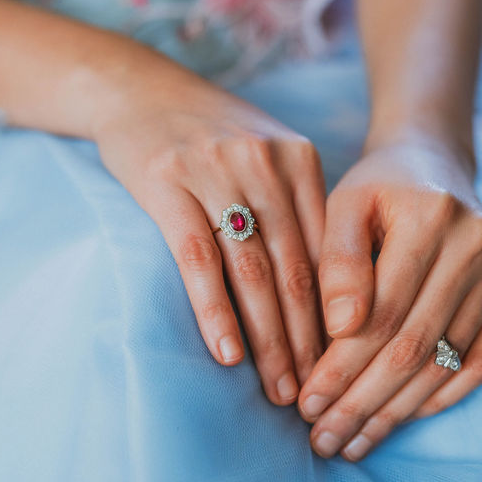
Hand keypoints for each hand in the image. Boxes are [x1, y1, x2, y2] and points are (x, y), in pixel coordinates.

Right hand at [94, 76, 326, 404]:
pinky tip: (227, 354)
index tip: (343, 364)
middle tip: (314, 393)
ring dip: (269, 339)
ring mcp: (216, 170)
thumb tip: (331, 293)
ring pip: (253, 272)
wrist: (138, 88)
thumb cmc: (211, 136)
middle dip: (308, 340)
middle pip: (296, 269)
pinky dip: (214, 311)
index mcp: (300, 161)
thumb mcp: (268, 157)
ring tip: (279, 389)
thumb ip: (300, 211)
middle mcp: (265, 164)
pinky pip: (197, 259)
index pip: (329, 253)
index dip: (339, 315)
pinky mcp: (166, 182)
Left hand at [296, 132, 481, 458]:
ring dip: (394, 413)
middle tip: (323, 439)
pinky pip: (478, 364)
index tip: (306, 403)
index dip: (340, 366)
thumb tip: (341, 331)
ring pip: (443, 363)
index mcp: (429, 217)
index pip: (379, 314)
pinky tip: (398, 421)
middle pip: (412, 347)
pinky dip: (437, 399)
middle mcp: (475, 246)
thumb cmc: (377, 189)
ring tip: (352, 443)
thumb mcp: (344, 205)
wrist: (433, 165)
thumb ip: (336, 263)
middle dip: (361, 402)